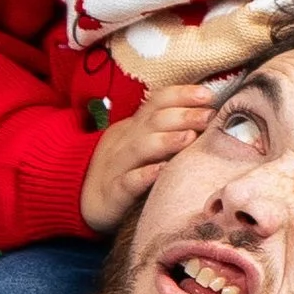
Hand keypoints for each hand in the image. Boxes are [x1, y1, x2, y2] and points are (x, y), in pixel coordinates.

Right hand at [79, 84, 219, 232]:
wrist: (84, 198)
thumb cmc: (126, 169)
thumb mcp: (142, 142)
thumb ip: (168, 129)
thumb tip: (208, 115)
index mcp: (136, 127)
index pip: (157, 102)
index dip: (181, 95)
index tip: (208, 96)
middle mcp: (127, 141)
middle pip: (153, 121)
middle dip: (183, 116)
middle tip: (209, 116)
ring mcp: (118, 166)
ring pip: (140, 148)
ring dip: (166, 140)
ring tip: (190, 137)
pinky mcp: (113, 194)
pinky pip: (127, 183)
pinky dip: (143, 176)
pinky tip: (161, 171)